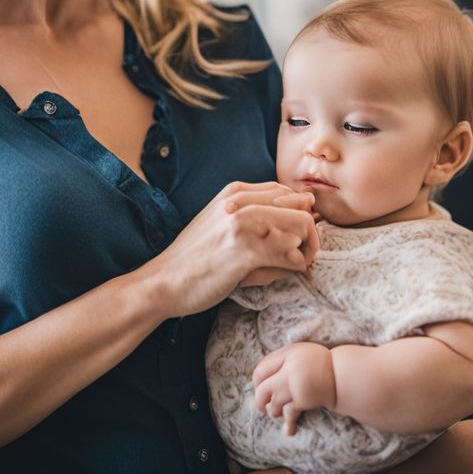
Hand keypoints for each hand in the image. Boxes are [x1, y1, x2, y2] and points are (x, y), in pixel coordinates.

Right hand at [138, 182, 318, 317]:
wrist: (164, 281)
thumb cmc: (196, 257)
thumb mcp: (220, 220)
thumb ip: (253, 211)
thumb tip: (307, 208)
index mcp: (235, 191)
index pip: (287, 193)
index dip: (297, 215)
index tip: (292, 237)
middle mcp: (241, 202)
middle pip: (301, 206)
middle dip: (308, 232)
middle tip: (299, 255)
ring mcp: (244, 224)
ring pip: (303, 227)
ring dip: (304, 249)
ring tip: (289, 265)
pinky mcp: (247, 252)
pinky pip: (293, 256)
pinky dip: (295, 267)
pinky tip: (279, 273)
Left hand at [252, 342, 336, 435]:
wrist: (343, 375)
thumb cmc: (322, 364)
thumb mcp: (301, 353)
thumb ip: (282, 360)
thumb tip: (260, 378)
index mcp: (287, 353)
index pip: (262, 369)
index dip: (257, 382)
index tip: (258, 389)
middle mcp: (288, 367)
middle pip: (262, 388)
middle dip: (259, 401)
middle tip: (261, 408)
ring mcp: (294, 383)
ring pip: (274, 403)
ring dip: (274, 412)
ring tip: (277, 414)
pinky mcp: (302, 398)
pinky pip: (289, 413)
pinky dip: (289, 424)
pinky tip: (289, 432)